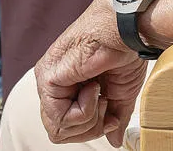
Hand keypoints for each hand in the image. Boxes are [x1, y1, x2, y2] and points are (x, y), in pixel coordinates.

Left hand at [34, 0, 149, 146]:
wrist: (126, 31)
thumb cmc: (123, 52)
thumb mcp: (120, 93)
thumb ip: (112, 117)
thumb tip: (113, 140)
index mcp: (65, 85)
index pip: (65, 126)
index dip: (92, 127)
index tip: (110, 112)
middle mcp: (52, 83)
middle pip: (58, 132)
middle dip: (89, 128)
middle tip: (106, 105)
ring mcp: (46, 81)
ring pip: (58, 129)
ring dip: (88, 119)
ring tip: (100, 93)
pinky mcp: (47, 78)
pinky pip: (61, 118)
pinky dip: (85, 110)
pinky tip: (94, 87)